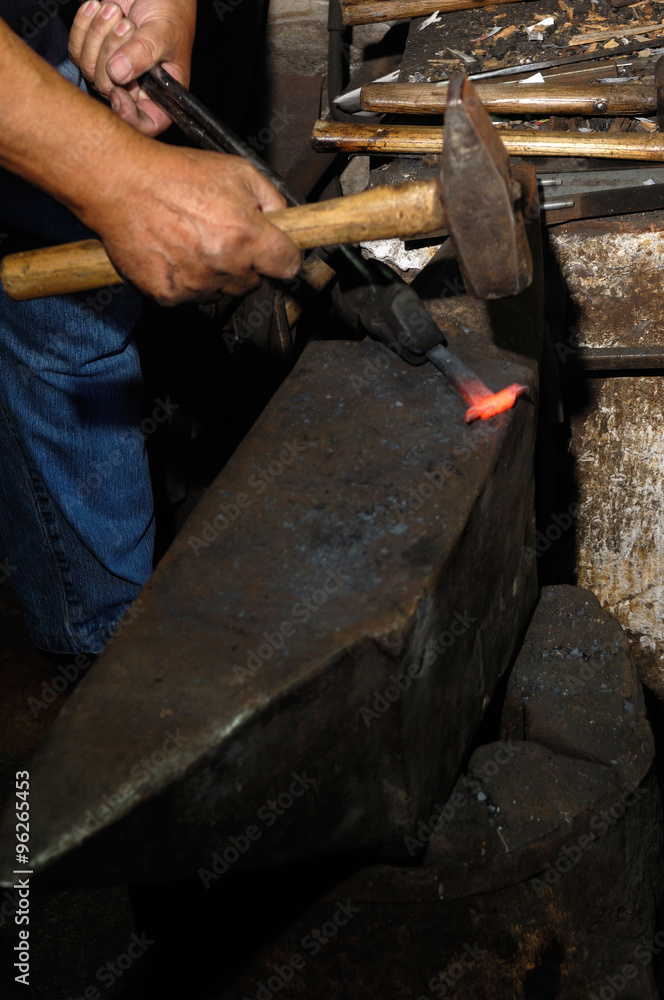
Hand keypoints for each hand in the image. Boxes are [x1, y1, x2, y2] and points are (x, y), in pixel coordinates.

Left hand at [68, 0, 195, 135]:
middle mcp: (137, 88)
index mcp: (162, 95)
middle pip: (109, 91)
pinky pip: (76, 50)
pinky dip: (83, 25)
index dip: (129, 116)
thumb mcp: (163, 32)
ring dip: (98, 35)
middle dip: (111, 53)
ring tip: (116, 11)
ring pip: (89, 69)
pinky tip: (97, 7)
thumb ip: (144, 53)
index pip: (145, 124)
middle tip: (126, 25)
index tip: (119, 92)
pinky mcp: (94, 52)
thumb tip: (117, 73)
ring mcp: (113, 72)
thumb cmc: (170, 9)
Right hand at [87, 144, 301, 303]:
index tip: (276, 251)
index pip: (289, 265)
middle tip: (223, 234)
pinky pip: (191, 296)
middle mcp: (224, 266)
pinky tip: (177, 252)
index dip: (283, 255)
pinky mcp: (169, 295)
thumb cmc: (175, 174)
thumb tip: (284, 223)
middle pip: (254, 282)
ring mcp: (196, 285)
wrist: (121, 184)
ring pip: (222, 292)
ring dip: (217, 274)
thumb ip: (272, 200)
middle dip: (246, 262)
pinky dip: (188, 280)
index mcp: (246, 236)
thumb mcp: (237, 171)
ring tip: (195, 240)